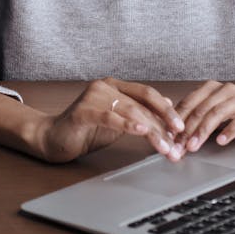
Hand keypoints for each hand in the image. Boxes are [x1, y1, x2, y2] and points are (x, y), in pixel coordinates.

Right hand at [37, 77, 185, 162]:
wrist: (53, 137)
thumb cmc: (86, 129)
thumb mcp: (118, 121)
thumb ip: (138, 113)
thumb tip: (168, 109)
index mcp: (114, 85)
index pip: (147, 94)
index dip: (166, 110)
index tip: (181, 128)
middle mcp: (104, 86)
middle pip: (142, 103)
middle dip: (163, 125)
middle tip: (177, 144)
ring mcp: (92, 97)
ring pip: (130, 111)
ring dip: (152, 131)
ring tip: (165, 148)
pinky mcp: (82, 111)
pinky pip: (109, 116)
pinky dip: (126, 123)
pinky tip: (140, 130)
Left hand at [172, 81, 234, 153]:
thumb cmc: (233, 108)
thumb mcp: (213, 107)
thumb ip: (197, 113)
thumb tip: (173, 131)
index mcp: (210, 88)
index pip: (188, 103)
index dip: (176, 120)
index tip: (169, 136)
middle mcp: (222, 90)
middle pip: (199, 110)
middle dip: (187, 130)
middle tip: (179, 146)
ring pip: (215, 114)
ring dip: (202, 132)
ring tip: (193, 146)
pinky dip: (228, 131)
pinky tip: (220, 141)